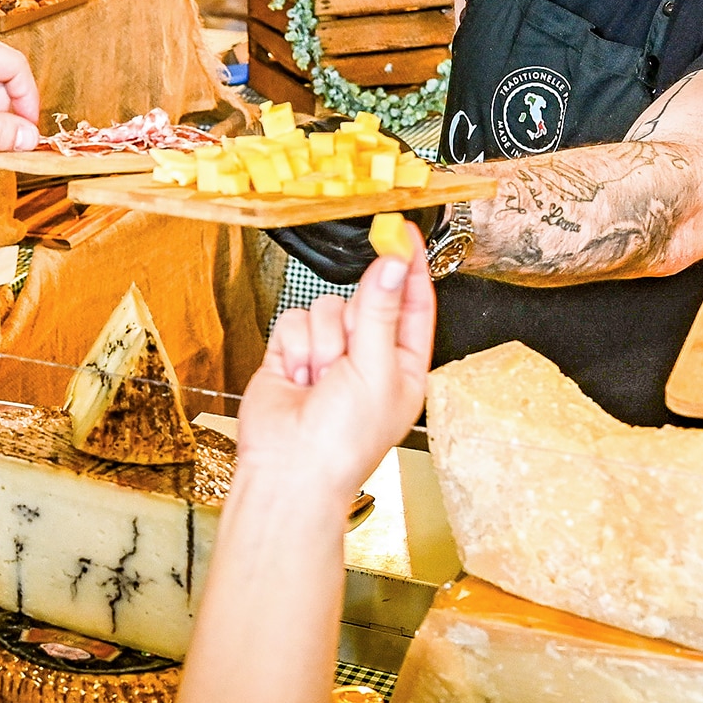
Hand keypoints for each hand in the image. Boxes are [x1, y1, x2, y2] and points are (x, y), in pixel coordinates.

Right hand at [234, 227, 434, 501]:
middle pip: (363, 300)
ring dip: (320, 344)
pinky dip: (293, 349)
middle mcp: (368, 357)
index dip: (408, 268)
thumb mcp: (376, 370)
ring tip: (319, 380)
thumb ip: (380, 311)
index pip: (413, 303)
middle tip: (348, 357)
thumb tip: (391, 265)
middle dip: (350, 326)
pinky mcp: (292, 354)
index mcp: (404, 365)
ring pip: (324, 307)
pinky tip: (296, 379)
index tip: (404, 233)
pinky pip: (293, 321)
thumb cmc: (344, 441)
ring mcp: (328, 355)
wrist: (289, 470)